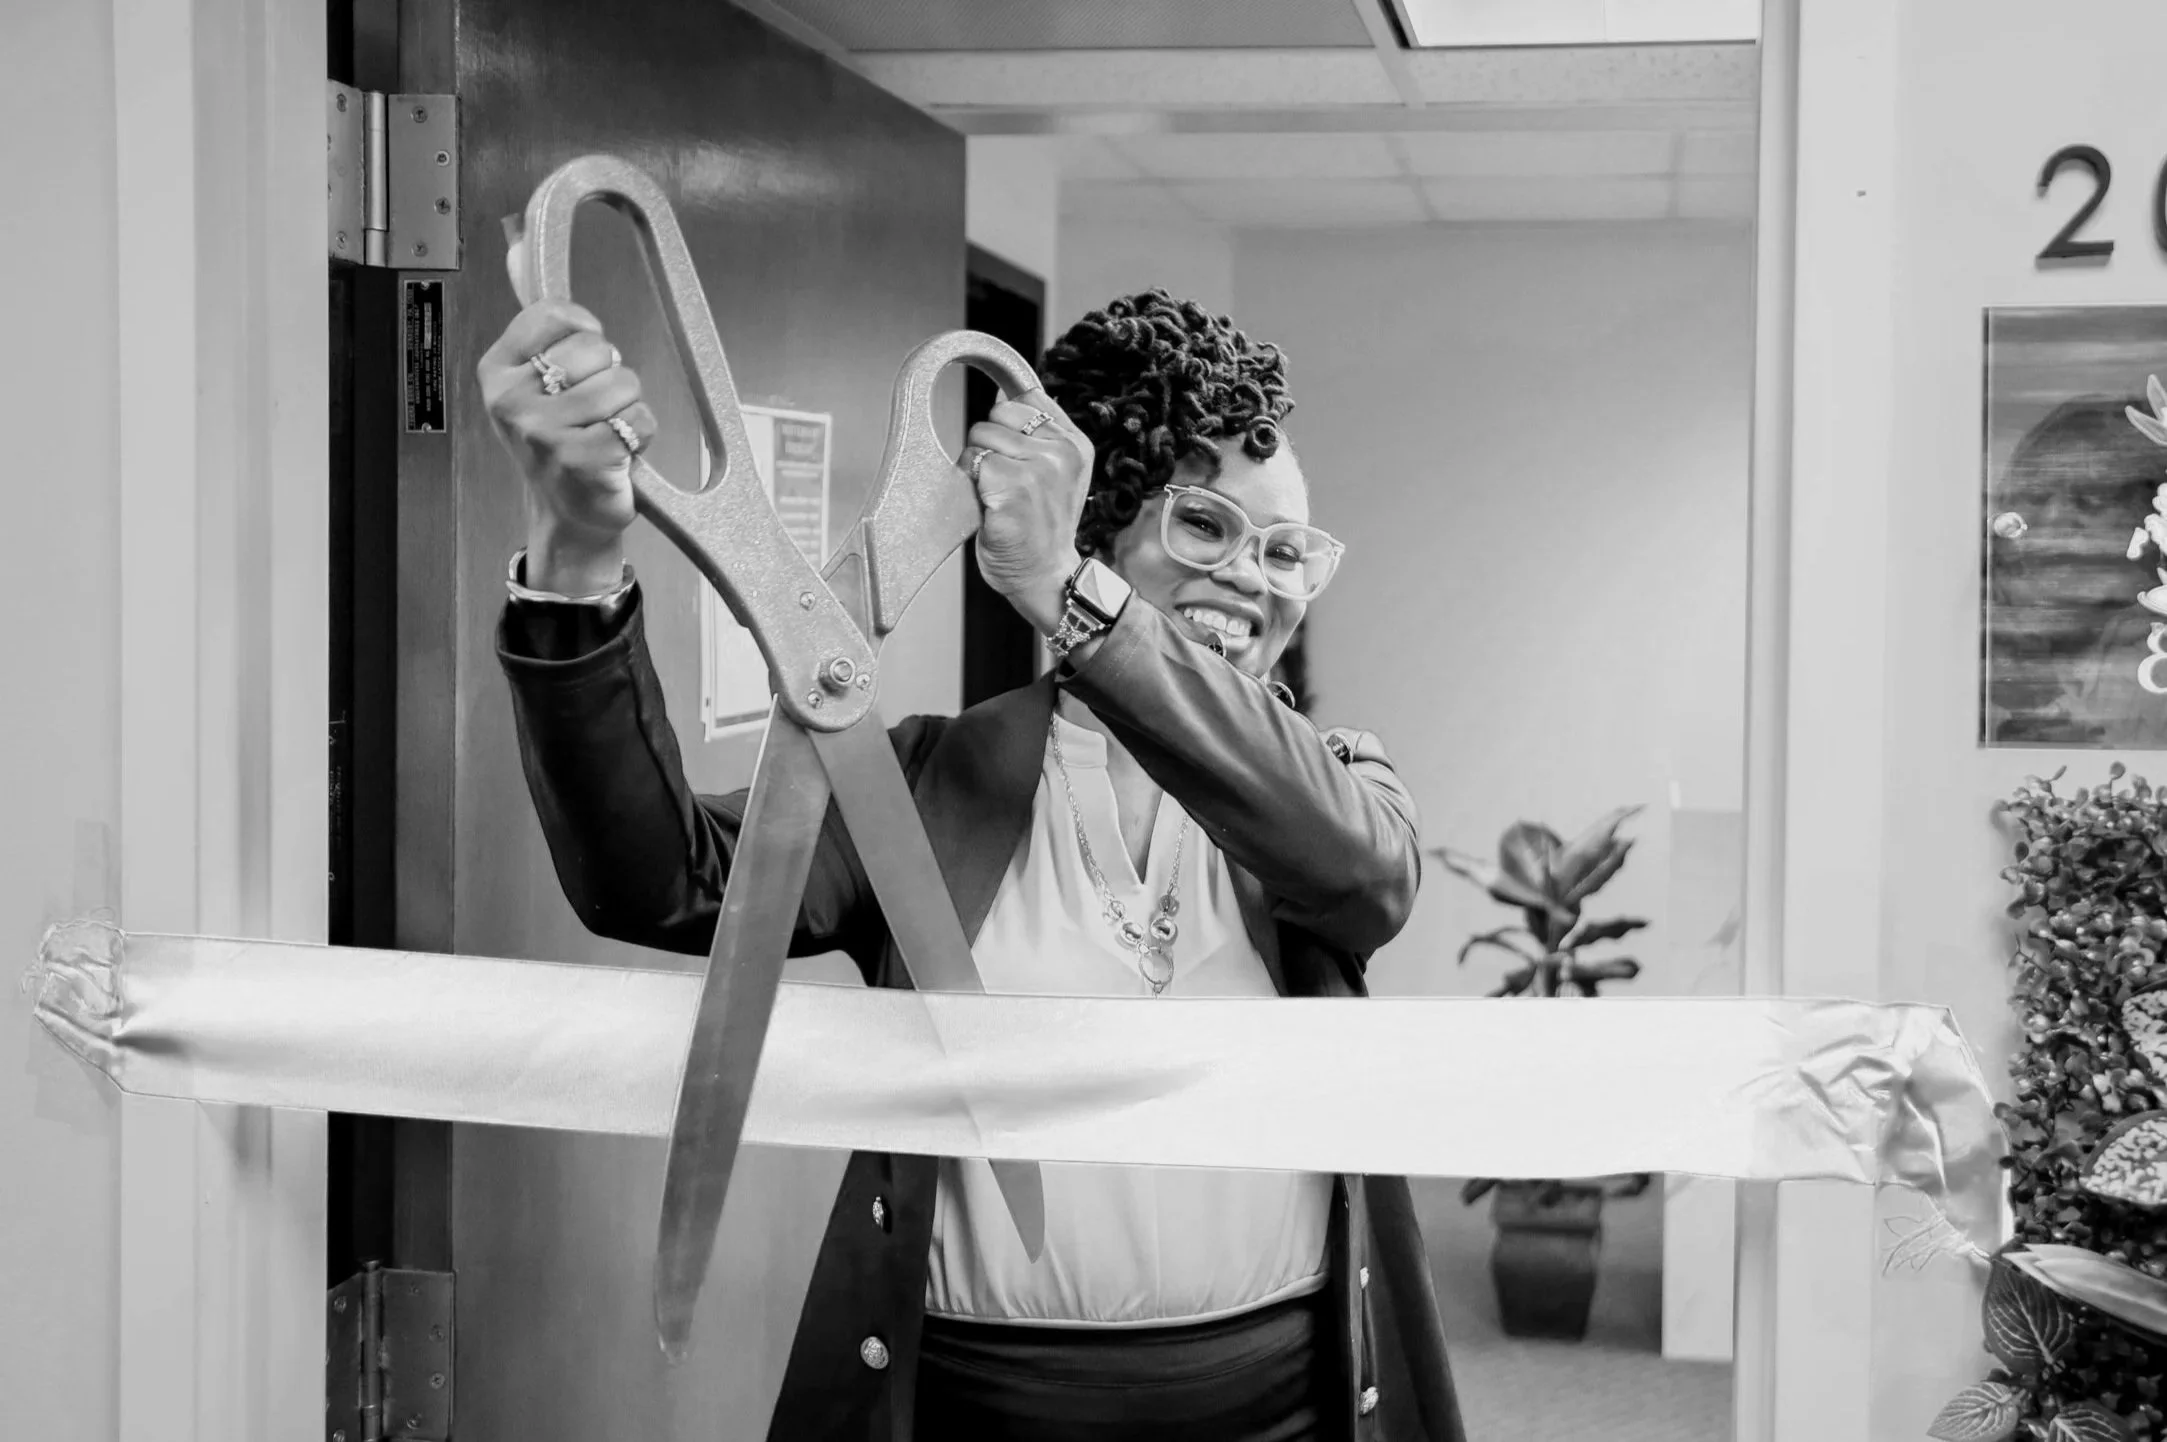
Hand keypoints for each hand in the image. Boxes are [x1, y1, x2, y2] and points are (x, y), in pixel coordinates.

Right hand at [477, 300, 658, 595]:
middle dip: (609, 375)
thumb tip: (518, 245)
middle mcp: (514, 402)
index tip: (579, 362)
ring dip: (628, 407)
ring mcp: (546, 434)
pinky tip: (618, 451)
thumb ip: (536, 317)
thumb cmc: (558, 443)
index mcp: (498, 371)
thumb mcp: (533, 378)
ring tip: (605, 430)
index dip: (585, 334)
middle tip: (591, 409)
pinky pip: (641, 420)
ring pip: (624, 383)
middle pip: (597, 349)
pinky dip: (642, 434)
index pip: (558, 314)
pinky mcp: (584, 461)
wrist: (567, 514)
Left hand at [965, 391, 1093, 632]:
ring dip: (978, 467)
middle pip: (997, 414)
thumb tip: (1004, 391)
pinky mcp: (1014, 487)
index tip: (1012, 448)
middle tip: (1006, 483)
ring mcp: (1039, 468)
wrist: (1046, 576)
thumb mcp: (1058, 474)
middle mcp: (1062, 451)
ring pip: (980, 438)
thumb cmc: (1042, 528)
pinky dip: (972, 486)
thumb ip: (1040, 434)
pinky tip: (993, 508)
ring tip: (999, 497)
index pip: (1027, 396)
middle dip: (990, 444)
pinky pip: (973, 463)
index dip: (1008, 421)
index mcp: (1075, 443)